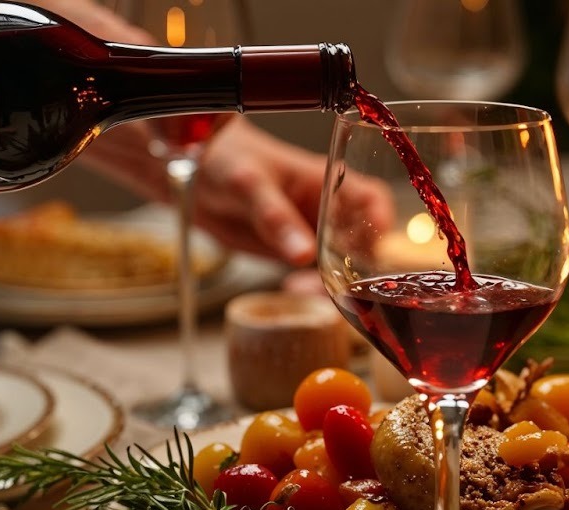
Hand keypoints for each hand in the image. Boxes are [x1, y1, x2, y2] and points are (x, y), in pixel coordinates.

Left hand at [85, 118, 394, 265]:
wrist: (183, 169)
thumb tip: (305, 255)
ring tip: (305, 292)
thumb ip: (276, 218)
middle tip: (338, 291)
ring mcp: (312, 232)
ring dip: (333, 285)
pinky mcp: (291, 253)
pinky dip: (310, 290)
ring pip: (342, 264)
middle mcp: (328, 207)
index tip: (375, 256)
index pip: (376, 203)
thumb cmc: (222, 158)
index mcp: (331, 179)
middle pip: (364, 242)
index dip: (384, 228)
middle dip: (357, 270)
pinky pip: (314, 276)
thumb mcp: (249, 184)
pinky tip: (294, 292)